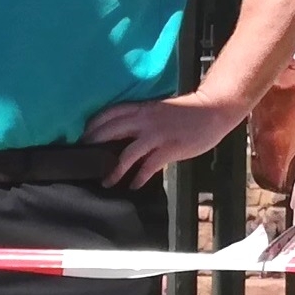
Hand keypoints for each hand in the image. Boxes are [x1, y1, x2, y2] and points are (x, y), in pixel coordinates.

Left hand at [82, 93, 239, 188]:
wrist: (212, 111)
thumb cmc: (187, 112)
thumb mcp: (159, 110)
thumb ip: (142, 121)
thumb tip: (125, 138)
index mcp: (141, 109)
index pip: (110, 113)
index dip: (93, 125)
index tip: (82, 138)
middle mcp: (144, 120)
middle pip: (111, 132)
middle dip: (94, 146)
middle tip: (84, 161)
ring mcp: (156, 135)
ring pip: (126, 153)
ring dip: (113, 170)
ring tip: (106, 182)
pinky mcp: (168, 149)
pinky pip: (148, 166)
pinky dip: (139, 177)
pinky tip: (134, 185)